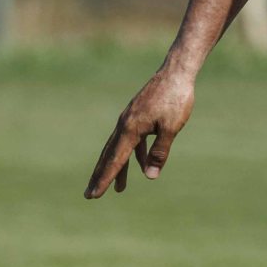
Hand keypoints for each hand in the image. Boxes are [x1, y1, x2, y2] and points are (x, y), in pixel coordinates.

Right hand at [84, 66, 194, 198]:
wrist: (176, 72)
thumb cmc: (175, 99)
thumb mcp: (171, 128)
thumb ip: (159, 152)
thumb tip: (150, 176)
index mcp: (130, 129)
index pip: (115, 160)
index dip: (105, 179)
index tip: (94, 194)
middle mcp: (125, 124)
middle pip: (109, 155)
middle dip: (100, 176)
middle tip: (89, 195)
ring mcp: (130, 119)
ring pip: (119, 148)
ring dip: (117, 168)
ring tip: (118, 189)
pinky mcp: (138, 116)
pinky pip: (132, 140)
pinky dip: (135, 155)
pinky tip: (141, 166)